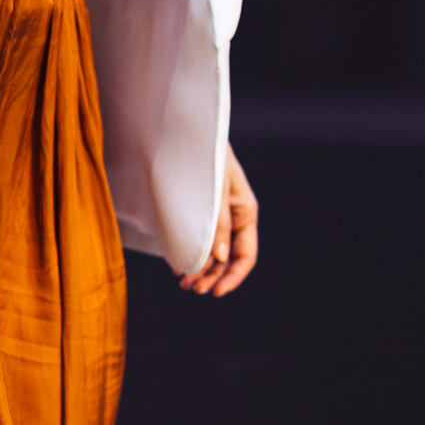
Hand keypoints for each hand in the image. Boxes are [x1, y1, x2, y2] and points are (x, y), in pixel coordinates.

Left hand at [179, 143, 258, 296]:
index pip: (245, 255)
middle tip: (192, 289)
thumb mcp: (214, 191)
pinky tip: (178, 267)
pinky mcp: (196, 212)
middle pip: (228, 258)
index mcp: (245, 212)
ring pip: (212, 253)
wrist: (185, 131)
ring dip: (200, 270)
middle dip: (212, 277)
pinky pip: (198, 240)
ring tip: (184, 283)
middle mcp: (233, 217)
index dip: (232, 277)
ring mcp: (215, 216)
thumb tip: (218, 259)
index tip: (215, 292)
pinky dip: (190, 256)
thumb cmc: (204, 157)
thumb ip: (217, 225)